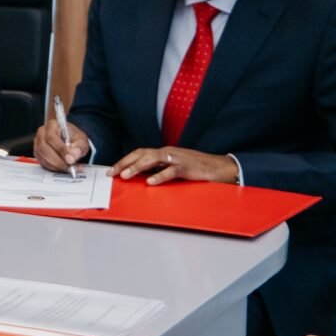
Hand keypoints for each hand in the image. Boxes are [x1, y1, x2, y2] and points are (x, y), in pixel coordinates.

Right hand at [33, 116, 89, 172]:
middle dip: (58, 161)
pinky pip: (43, 163)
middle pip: (44, 149)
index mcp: (52, 125)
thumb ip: (79, 147)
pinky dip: (54, 168)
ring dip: (56, 166)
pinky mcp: (38, 153)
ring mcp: (37, 143)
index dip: (61, 149)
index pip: (52, 137)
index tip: (70, 160)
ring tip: (69, 168)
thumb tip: (72, 157)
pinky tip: (63, 168)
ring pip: (43, 157)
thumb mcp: (81, 140)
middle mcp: (42, 133)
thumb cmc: (74, 138)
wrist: (70, 141)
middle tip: (70, 167)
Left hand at [108, 146, 238, 184]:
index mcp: (165, 153)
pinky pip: (172, 170)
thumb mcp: (175, 168)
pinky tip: (151, 182)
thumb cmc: (198, 170)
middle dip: (125, 163)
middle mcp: (169, 153)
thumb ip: (160, 170)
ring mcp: (178, 158)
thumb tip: (142, 178)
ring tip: (126, 176)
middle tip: (112, 173)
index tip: (112, 170)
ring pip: (153, 159)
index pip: (140, 153)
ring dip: (137, 167)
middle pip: (142, 154)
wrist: (223, 168)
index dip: (125, 160)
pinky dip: (160, 176)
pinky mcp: (189, 168)